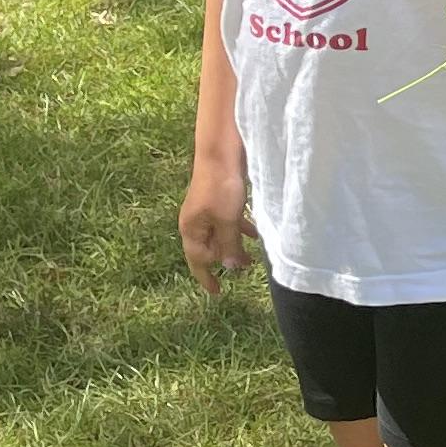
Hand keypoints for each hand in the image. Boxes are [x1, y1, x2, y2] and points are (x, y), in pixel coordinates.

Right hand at [178, 156, 251, 297]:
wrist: (221, 154)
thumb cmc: (221, 188)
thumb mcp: (226, 220)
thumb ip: (228, 245)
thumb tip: (229, 267)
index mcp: (191, 229)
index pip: (197, 260)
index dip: (207, 277)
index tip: (217, 292)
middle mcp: (196, 222)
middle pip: (209, 249)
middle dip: (225, 260)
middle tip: (246, 269)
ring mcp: (206, 211)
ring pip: (220, 236)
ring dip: (235, 246)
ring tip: (252, 257)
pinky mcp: (218, 200)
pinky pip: (228, 222)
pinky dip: (240, 230)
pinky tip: (255, 233)